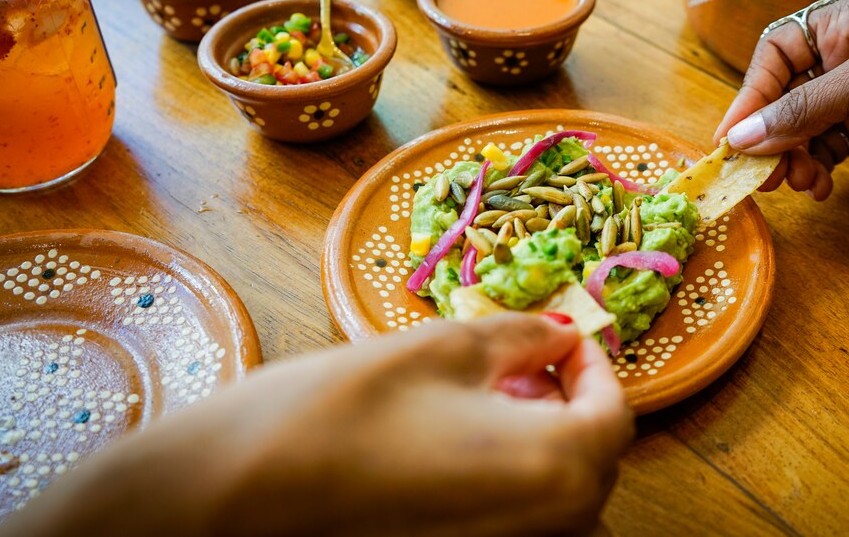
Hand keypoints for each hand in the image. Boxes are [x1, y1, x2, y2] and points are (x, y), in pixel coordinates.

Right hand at [0, 314, 632, 536]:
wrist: (234, 499)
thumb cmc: (336, 414)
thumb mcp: (439, 349)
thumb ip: (518, 336)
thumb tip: (561, 331)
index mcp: (557, 466)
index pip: (614, 411)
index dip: (594, 364)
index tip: (563, 333)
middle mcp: (551, 526)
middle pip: (589, 457)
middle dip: (562, 399)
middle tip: (515, 356)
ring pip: (554, 492)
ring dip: (535, 438)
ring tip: (478, 393)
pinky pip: (516, 518)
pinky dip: (505, 477)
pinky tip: (453, 440)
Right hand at [713, 0, 848, 220]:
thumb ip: (804, 109)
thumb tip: (740, 137)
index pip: (778, 50)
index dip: (752, 93)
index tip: (733, 138)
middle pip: (784, 92)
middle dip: (770, 133)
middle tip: (758, 174)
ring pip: (801, 125)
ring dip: (793, 157)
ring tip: (799, 185)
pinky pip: (825, 148)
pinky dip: (816, 168)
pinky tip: (820, 188)